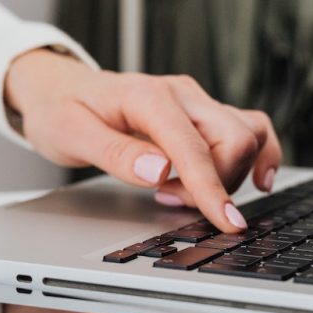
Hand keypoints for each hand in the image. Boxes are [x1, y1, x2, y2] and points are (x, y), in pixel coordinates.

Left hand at [4, 49, 282, 231]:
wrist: (56, 89)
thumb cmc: (60, 110)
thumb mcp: (72, 135)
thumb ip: (117, 154)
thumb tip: (159, 172)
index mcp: (148, 97)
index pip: (193, 148)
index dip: (212, 190)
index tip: (226, 223)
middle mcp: (180, 93)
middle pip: (235, 137)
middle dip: (219, 182)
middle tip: (172, 200)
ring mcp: (194, 101)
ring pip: (248, 132)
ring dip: (234, 172)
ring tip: (188, 191)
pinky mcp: (200, 112)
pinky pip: (246, 128)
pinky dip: (255, 155)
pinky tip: (252, 180)